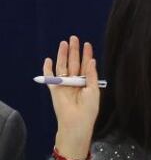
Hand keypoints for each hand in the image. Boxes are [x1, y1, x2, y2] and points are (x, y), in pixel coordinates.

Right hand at [44, 35, 99, 158]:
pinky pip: (50, 76)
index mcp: (87, 83)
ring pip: (63, 66)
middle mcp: (76, 82)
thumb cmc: (88, 108)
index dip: (87, 55)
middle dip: (74, 51)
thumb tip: (92, 60)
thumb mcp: (94, 90)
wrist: (77, 121)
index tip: (87, 44)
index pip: (86, 65)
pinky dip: (48, 68)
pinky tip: (48, 59)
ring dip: (63, 54)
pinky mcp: (55, 88)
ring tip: (64, 43)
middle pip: (74, 63)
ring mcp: (65, 84)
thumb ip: (92, 75)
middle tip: (74, 38)